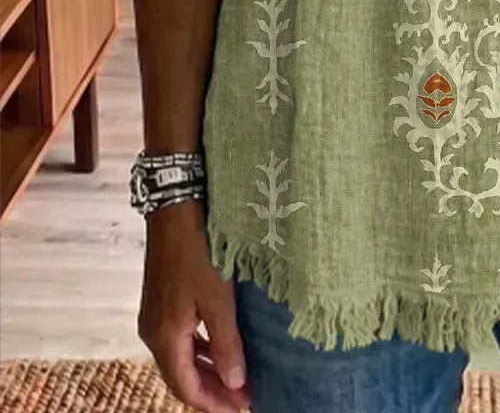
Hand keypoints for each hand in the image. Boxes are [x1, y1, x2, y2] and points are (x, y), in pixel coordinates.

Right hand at [138, 200, 250, 412]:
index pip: (186, 388)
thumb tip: (235, 383)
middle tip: (245, 397)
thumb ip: (227, 343)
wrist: (175, 208)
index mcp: (165, 337)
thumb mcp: (218, 298)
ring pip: (181, 357)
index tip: (243, 409)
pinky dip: (201, 349)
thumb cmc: (199, 251)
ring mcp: (155, 315)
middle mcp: (153, 332)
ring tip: (238, 377)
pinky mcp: (161, 299)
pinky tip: (221, 346)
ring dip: (208, 370)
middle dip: (212, 391)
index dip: (214, 403)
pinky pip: (180, 338)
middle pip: (182, 376)